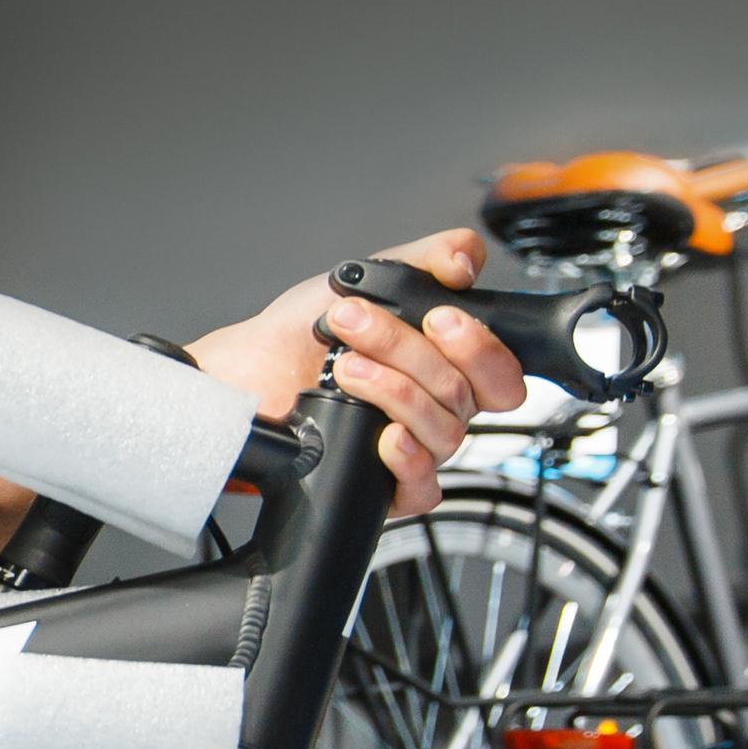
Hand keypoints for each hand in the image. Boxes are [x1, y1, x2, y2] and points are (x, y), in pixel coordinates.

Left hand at [183, 227, 530, 517]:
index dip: (481, 348)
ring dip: (394, 391)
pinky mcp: (381, 481)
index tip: (438, 318)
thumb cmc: (301, 332)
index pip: (502, 374)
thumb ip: (424, 260)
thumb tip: (465, 262)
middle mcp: (436, 408)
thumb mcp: (364, 280)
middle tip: (356, 324)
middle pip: (465, 396)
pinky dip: (409, 461)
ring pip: (445, 433)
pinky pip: (423, 488)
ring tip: (345, 365)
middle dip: (410, 354)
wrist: (245, 369)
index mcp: (446, 366)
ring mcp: (411, 446)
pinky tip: (386, 437)